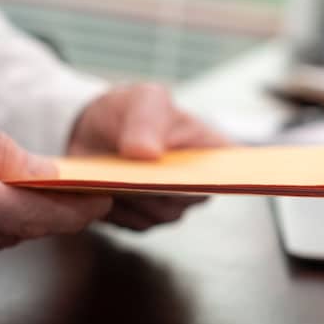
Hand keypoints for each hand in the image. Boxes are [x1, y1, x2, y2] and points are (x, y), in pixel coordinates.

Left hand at [68, 83, 229, 229]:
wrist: (92, 131)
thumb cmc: (131, 110)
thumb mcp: (142, 99)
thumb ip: (147, 120)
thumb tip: (146, 153)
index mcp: (213, 152)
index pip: (230, 175)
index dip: (216, 181)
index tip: (185, 177)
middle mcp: (199, 185)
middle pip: (186, 200)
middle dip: (154, 185)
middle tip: (128, 168)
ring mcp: (173, 207)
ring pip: (158, 215)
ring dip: (130, 196)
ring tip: (111, 171)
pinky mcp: (144, 221)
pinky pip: (133, 224)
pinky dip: (114, 207)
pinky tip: (104, 186)